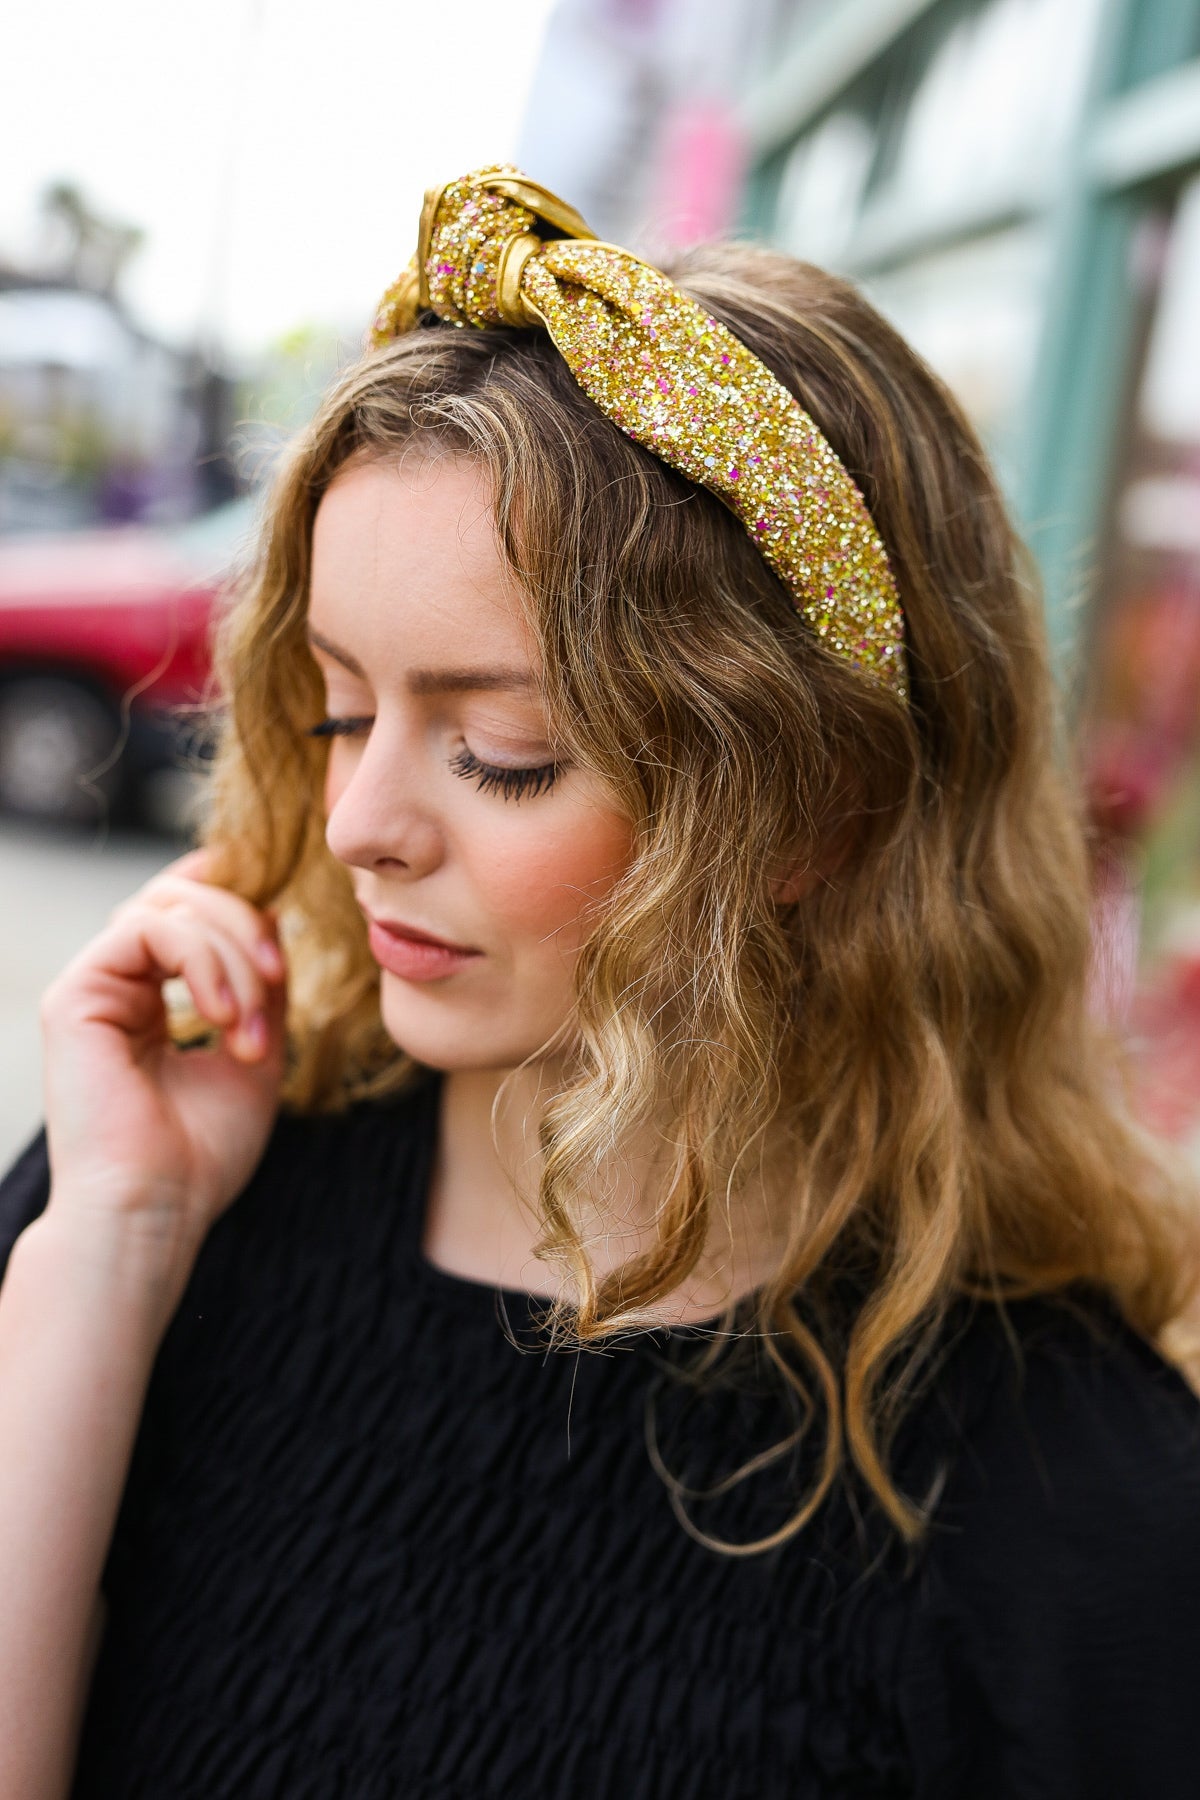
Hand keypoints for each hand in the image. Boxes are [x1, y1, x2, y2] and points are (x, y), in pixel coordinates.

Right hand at [38, 848, 288, 1288]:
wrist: (154, 1210)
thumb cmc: (201, 1155)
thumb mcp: (254, 1052)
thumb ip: (260, 986)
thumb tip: (272, 917)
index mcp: (151, 1002)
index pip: (190, 915)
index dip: (240, 908)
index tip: (285, 958)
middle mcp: (117, 988)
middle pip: (182, 896)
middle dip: (245, 927)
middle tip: (281, 984)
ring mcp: (93, 988)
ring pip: (169, 907)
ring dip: (232, 955)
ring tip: (249, 1025)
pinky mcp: (75, 994)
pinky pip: (148, 929)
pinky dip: (203, 960)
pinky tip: (223, 1015)